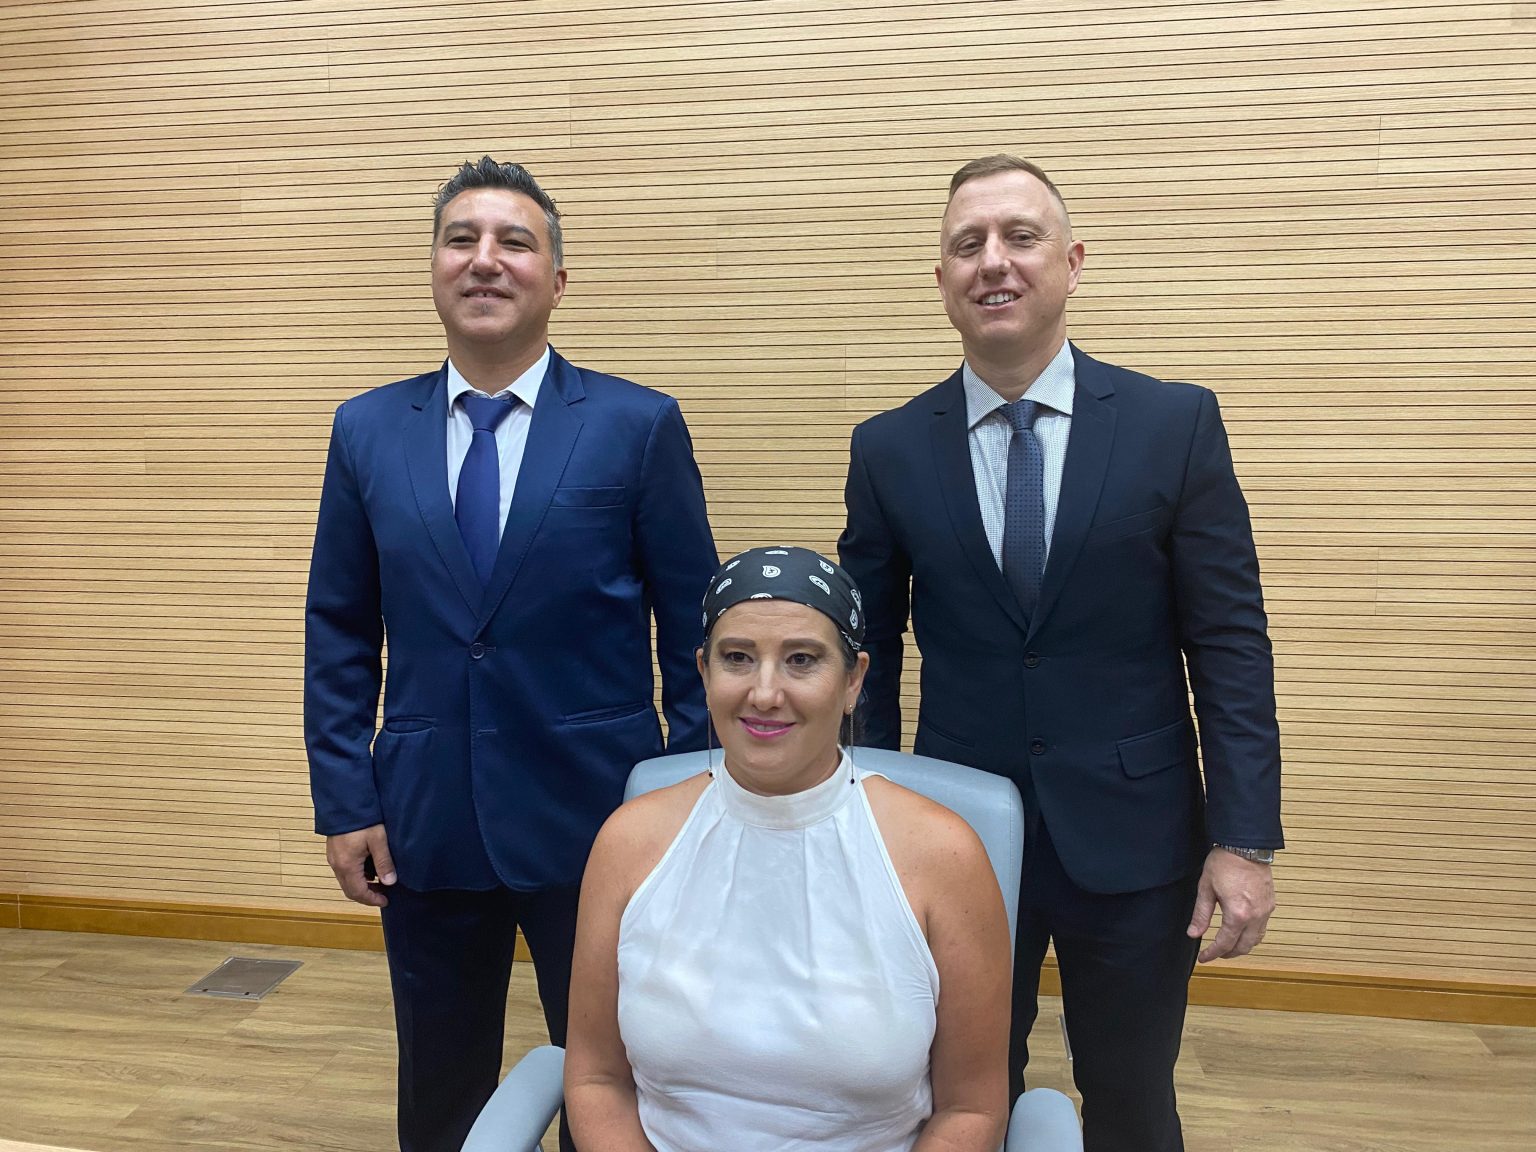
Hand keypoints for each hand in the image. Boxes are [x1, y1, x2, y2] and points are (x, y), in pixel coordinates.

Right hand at [326, 824, 395, 906]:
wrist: (344, 801)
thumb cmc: (362, 819)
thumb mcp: (378, 840)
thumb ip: (384, 862)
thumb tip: (390, 882)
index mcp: (347, 866)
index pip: (358, 893)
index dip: (372, 900)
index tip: (386, 901)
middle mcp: (337, 865)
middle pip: (350, 890)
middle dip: (367, 895)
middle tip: (384, 894)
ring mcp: (333, 857)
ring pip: (346, 880)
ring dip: (361, 885)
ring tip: (379, 881)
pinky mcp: (334, 850)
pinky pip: (344, 870)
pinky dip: (356, 875)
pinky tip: (369, 868)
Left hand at [1186, 847, 1274, 962]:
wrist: (1245, 846)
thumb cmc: (1225, 863)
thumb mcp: (1206, 888)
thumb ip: (1201, 914)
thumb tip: (1193, 933)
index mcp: (1238, 914)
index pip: (1225, 944)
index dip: (1212, 954)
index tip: (1204, 958)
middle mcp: (1256, 916)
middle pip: (1243, 947)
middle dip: (1228, 954)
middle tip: (1214, 953)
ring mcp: (1265, 911)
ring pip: (1256, 940)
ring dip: (1242, 947)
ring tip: (1228, 946)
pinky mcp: (1270, 904)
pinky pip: (1263, 928)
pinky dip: (1252, 935)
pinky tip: (1242, 932)